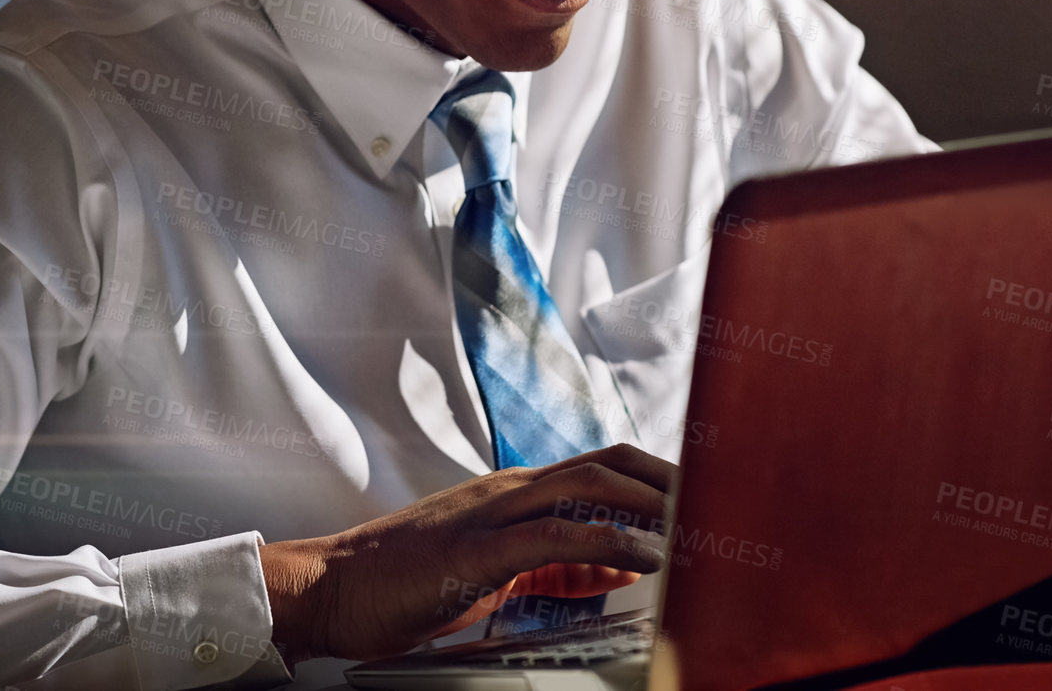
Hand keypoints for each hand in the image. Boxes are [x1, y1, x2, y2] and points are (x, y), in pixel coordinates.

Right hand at [258, 443, 673, 662]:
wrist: (329, 588)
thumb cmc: (400, 582)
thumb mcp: (488, 569)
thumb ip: (548, 563)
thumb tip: (612, 569)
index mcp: (509, 493)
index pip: (598, 466)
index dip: (656, 478)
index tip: (703, 502)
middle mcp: (506, 490)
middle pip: (607, 462)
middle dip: (671, 479)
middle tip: (722, 504)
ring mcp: (490, 515)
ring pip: (589, 486)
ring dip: (653, 503)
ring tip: (700, 525)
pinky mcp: (475, 550)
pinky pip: (556, 537)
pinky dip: (610, 544)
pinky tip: (647, 559)